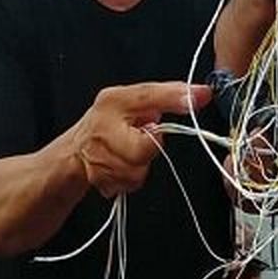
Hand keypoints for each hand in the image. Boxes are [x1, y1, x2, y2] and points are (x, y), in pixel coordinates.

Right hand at [71, 81, 209, 197]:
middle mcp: (102, 128)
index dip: (174, 101)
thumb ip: (169, 95)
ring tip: (128, 152)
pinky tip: (120, 166)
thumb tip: (203, 93)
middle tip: (140, 139)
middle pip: (143, 150)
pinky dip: (129, 179)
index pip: (148, 100)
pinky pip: (129, 184)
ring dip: (140, 166)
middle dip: (149, 148)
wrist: (75, 151)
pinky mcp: (99, 180)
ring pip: (138, 172)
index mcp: (114, 101)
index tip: (198, 99)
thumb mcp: (137, 99)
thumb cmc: (109, 122)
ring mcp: (96, 157)